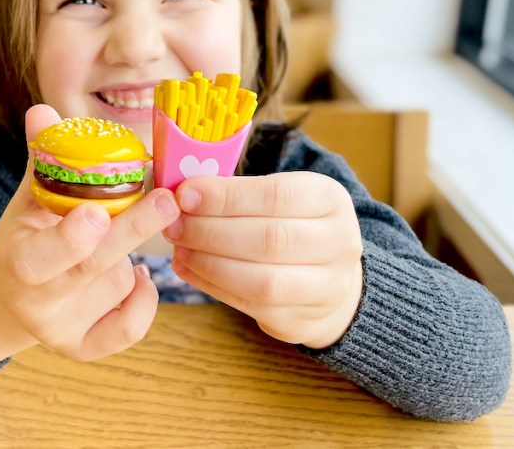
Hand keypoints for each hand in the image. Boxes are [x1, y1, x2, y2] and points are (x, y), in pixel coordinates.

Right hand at [0, 105, 179, 364]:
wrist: (10, 295)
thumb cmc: (28, 234)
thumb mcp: (28, 197)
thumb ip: (42, 157)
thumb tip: (43, 110)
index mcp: (16, 260)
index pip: (41, 256)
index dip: (70, 238)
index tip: (97, 212)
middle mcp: (36, 301)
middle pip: (93, 267)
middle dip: (132, 231)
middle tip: (168, 200)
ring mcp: (60, 329)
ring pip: (117, 286)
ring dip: (133, 256)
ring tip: (124, 236)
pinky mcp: (83, 347)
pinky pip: (127, 329)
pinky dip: (143, 302)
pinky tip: (141, 277)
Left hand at [163, 172, 363, 348]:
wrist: (330, 279)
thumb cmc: (290, 225)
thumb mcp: (278, 197)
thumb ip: (238, 193)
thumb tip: (183, 194)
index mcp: (331, 200)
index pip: (278, 195)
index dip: (227, 196)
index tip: (185, 194)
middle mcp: (339, 243)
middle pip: (270, 239)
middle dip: (211, 232)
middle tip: (174, 224)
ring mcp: (326, 287)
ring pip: (262, 280)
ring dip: (210, 263)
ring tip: (179, 248)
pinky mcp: (302, 321)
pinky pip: (251, 305)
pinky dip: (212, 286)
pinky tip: (188, 268)